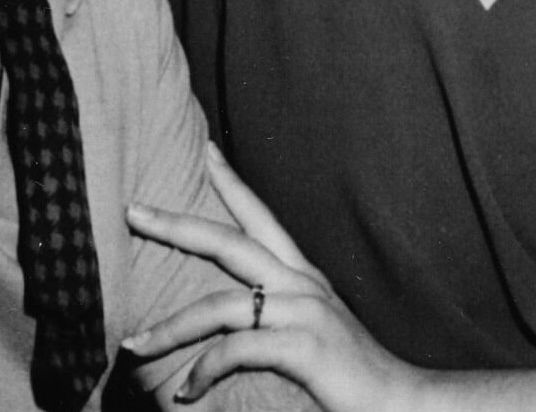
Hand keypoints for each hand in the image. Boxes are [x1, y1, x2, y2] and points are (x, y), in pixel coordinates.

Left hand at [124, 145, 426, 411]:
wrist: (402, 403)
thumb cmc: (351, 375)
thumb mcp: (313, 330)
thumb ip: (276, 316)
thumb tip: (236, 317)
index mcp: (302, 276)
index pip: (261, 216)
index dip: (231, 182)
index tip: (205, 149)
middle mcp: (300, 284)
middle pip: (227, 242)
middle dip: (175, 224)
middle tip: (132, 210)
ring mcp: (303, 313)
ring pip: (218, 306)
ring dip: (169, 329)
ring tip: (133, 346)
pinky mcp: (302, 348)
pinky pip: (236, 351)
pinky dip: (204, 370)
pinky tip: (186, 391)